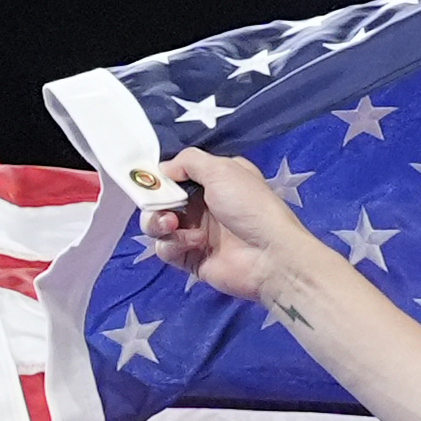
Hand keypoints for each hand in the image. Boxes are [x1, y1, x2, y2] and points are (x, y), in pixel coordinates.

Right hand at [141, 151, 315, 303]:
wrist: (271, 256)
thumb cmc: (250, 207)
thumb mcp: (223, 170)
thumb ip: (190, 162)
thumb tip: (163, 169)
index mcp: (214, 182)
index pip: (176, 176)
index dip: (160, 176)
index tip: (149, 177)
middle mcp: (204, 206)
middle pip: (161, 201)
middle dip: (153, 201)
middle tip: (159, 203)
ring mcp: (196, 233)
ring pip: (157, 225)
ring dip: (157, 222)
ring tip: (172, 224)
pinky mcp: (191, 258)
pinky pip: (166, 248)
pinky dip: (173, 244)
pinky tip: (193, 242)